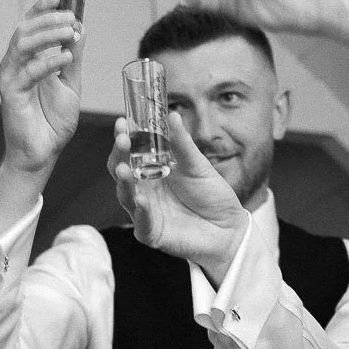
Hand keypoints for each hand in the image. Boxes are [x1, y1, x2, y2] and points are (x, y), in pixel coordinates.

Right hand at [0, 0, 81, 173]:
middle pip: (25, 30)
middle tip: (70, 18)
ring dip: (48, 35)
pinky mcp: (11, 94)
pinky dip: (48, 61)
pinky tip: (65, 57)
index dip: (40, 8)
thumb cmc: (53, 119)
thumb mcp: (71, 82)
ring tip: (70, 33)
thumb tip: (80, 27)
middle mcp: (14, 64)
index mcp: (26, 58)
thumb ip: (74, 56)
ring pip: (23, 45)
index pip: (30, 25)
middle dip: (48, 19)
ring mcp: (10, 78)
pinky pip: (28, 72)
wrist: (43, 151)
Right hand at [107, 113, 249, 281]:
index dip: (123, 138)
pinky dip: (140, 210)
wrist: (229, 228)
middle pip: (122, 172)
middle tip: (122, 141)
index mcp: (151, 172)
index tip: (121, 122)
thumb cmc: (211, 196)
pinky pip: (142, 222)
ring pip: (126, 196)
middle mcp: (144, 191)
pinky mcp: (152, 233)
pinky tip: (141, 200)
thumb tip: (172, 115)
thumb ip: (182, 144)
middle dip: (119, 156)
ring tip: (124, 169)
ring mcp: (145, 212)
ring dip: (124, 182)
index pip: (130, 153)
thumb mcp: (198, 165)